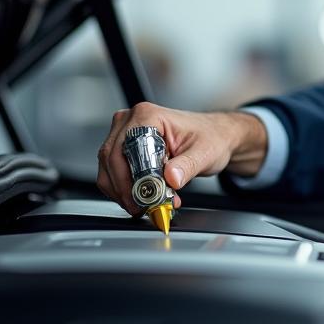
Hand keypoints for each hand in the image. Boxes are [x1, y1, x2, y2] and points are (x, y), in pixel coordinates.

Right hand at [96, 103, 267, 213]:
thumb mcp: (204, 153)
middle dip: (125, 189)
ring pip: (108, 168)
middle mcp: (130, 121)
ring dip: (123, 192)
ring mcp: (124, 133)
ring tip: (145, 205)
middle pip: (112, 159)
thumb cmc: (209, 137)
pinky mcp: (123, 147)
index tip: (145, 198)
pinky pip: (112, 172)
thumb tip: (171, 178)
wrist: (214, 137)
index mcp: (148, 115)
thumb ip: (187, 166)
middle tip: (143, 208)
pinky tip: (141, 198)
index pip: (127, 149)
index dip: (132, 178)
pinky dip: (124, 189)